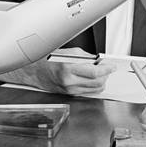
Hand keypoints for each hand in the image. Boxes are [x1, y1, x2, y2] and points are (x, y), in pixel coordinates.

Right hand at [0, 50, 114, 95]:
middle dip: (106, 75)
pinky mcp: (69, 94)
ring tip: (101, 73)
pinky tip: (93, 80)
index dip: (107, 69)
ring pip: (94, 90)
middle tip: (108, 68)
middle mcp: (69, 82)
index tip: (112, 66)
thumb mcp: (68, 52)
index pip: (95, 72)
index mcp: (68, 69)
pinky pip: (86, 92)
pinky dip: (93, 86)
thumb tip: (98, 60)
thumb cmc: (47, 60)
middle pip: (97, 83)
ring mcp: (69, 90)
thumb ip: (85, 57)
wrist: (33, 71)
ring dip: (101, 81)